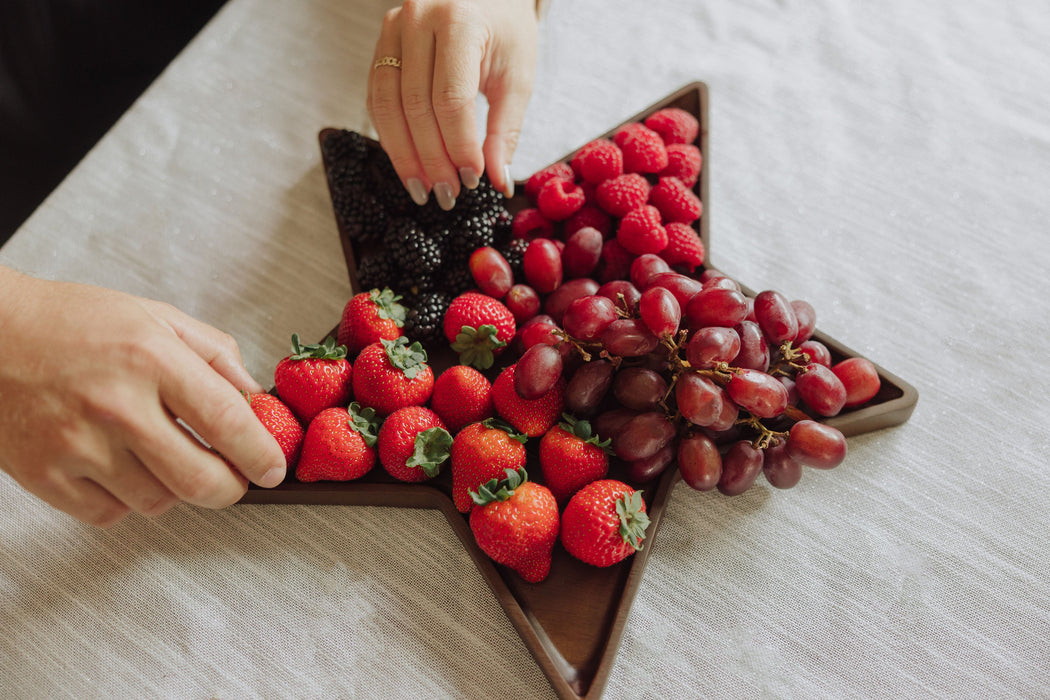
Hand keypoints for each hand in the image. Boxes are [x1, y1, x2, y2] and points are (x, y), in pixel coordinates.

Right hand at [0, 267, 285, 526]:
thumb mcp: (156, 318)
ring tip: (164, 458)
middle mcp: (115, 405)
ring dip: (175, 490)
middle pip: (200, 480)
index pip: (228, 422)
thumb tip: (256, 398)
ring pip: (158, 502)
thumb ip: (215, 355)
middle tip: (234, 480)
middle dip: (230, 488)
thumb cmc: (72, 323)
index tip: (273, 468)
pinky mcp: (44, 476)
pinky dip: (126, 501)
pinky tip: (123, 468)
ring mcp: (76, 446)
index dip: (261, 454)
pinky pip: (110, 514)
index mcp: (150, 359)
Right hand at [367, 0, 538, 209]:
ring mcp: (393, 29)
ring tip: (423, 188)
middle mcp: (418, 19)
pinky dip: (391, 135)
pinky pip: (376, 97)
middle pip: (415, 106)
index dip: (458, 146)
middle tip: (447, 195)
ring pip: (386, 105)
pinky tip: (408, 162)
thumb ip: (505, 131)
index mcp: (459, 21)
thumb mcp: (518, 77)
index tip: (471, 179)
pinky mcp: (381, 44)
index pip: (451, 99)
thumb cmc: (507, 30)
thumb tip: (496, 181)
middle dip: (431, 158)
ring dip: (403, 154)